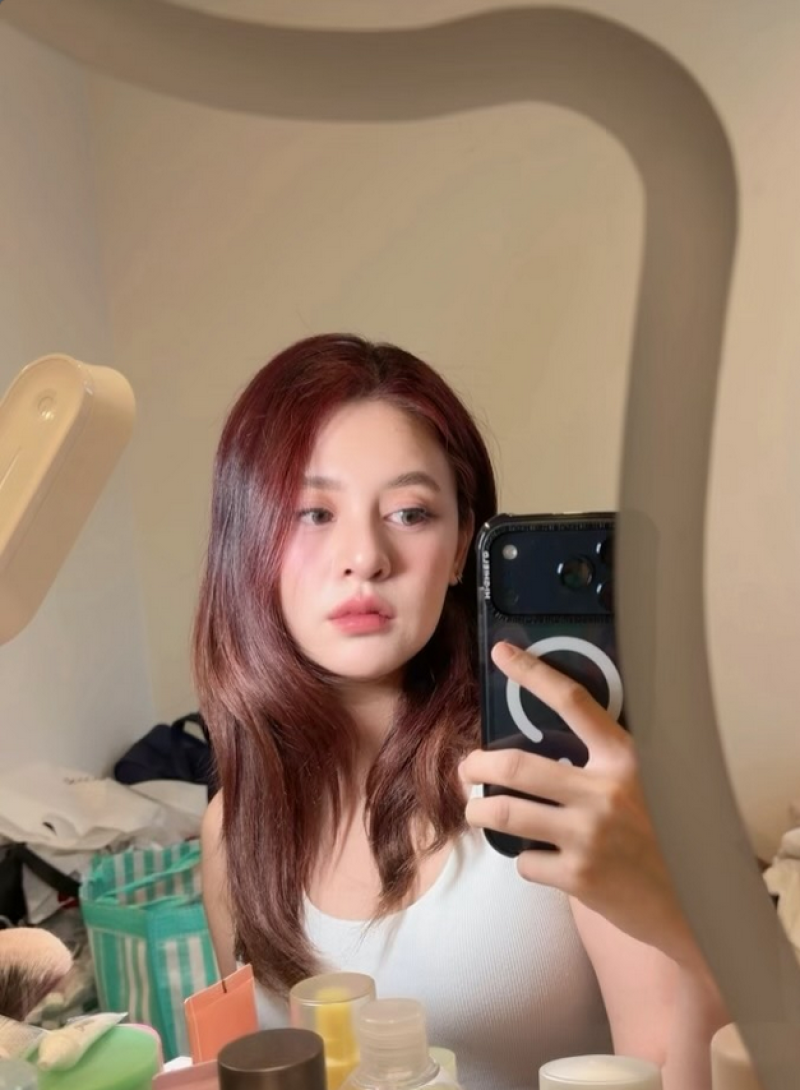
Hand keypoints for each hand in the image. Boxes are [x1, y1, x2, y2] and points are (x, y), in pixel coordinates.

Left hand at [460, 642, 696, 962]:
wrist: (694, 905)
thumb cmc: (664, 838)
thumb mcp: (647, 785)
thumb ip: (603, 763)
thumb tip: (545, 750)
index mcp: (625, 758)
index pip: (573, 702)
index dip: (533, 673)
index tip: (503, 654)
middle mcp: (605, 792)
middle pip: (517, 765)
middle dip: (476, 765)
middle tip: (465, 768)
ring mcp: (590, 835)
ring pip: (506, 813)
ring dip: (479, 811)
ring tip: (476, 811)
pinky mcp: (579, 876)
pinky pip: (526, 861)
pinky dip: (526, 860)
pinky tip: (541, 861)